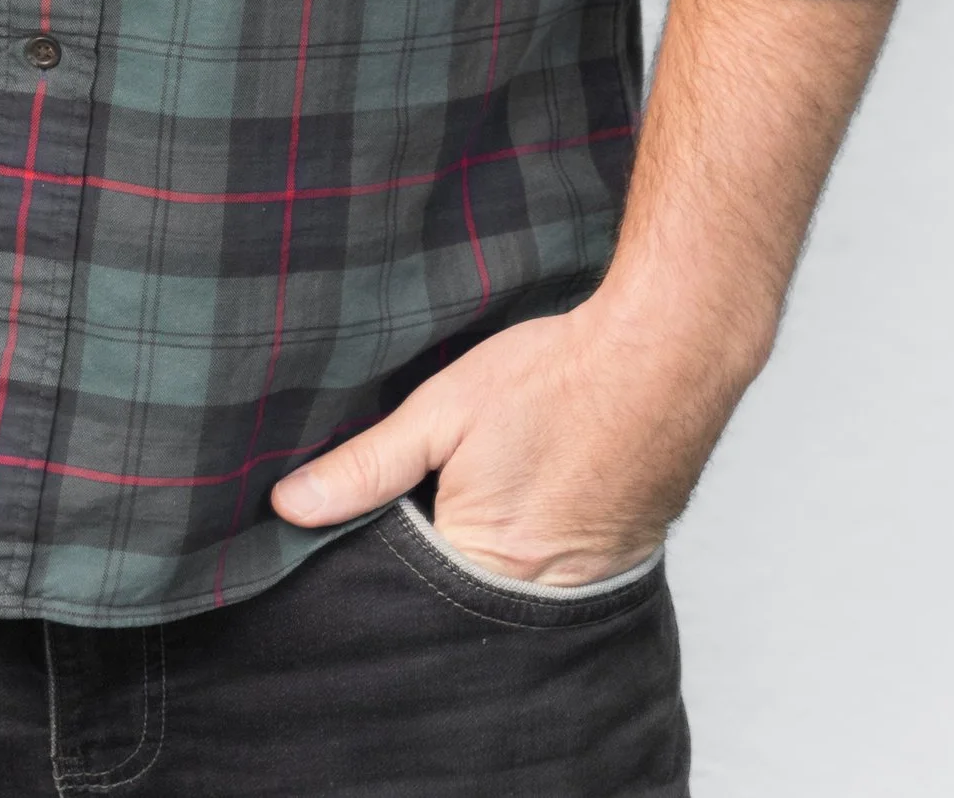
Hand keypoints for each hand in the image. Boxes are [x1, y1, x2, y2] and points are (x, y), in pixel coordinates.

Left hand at [269, 288, 757, 587]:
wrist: (663, 355)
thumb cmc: (554, 377)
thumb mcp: (443, 410)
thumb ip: (367, 466)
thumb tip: (289, 507)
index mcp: (482, 567)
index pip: (405, 588)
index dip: (382, 551)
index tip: (369, 514)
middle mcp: (535, 598)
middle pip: (456, 594)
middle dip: (434, 553)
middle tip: (440, 486)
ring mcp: (583, 587)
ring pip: (503, 584)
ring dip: (486, 547)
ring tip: (493, 483)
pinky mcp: (616, 563)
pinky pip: (554, 570)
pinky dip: (535, 539)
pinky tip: (533, 488)